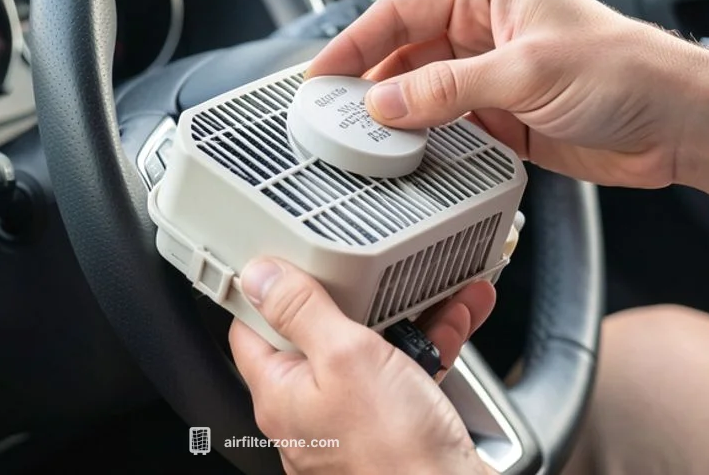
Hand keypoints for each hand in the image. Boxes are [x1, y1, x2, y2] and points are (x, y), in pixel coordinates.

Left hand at [228, 257, 495, 474]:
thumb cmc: (394, 452)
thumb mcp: (345, 356)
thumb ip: (302, 310)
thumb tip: (260, 276)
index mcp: (280, 393)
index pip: (252, 328)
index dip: (268, 289)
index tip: (287, 257)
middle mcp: (308, 411)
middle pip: (318, 334)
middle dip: (356, 296)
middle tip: (373, 267)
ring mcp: (350, 421)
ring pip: (369, 351)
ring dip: (405, 315)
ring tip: (435, 286)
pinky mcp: (391, 429)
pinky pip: (403, 374)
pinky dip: (428, 344)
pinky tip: (456, 320)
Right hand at [305, 0, 708, 188]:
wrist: (679, 126)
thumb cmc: (626, 72)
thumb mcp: (526, 71)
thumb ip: (449, 89)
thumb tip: (386, 104)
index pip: (401, 12)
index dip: (356, 43)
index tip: (321, 74)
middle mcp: (484, 34)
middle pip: (404, 58)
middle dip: (369, 88)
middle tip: (331, 119)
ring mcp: (491, 81)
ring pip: (421, 99)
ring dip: (395, 123)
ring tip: (361, 146)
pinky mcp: (502, 122)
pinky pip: (446, 133)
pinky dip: (424, 148)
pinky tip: (406, 163)